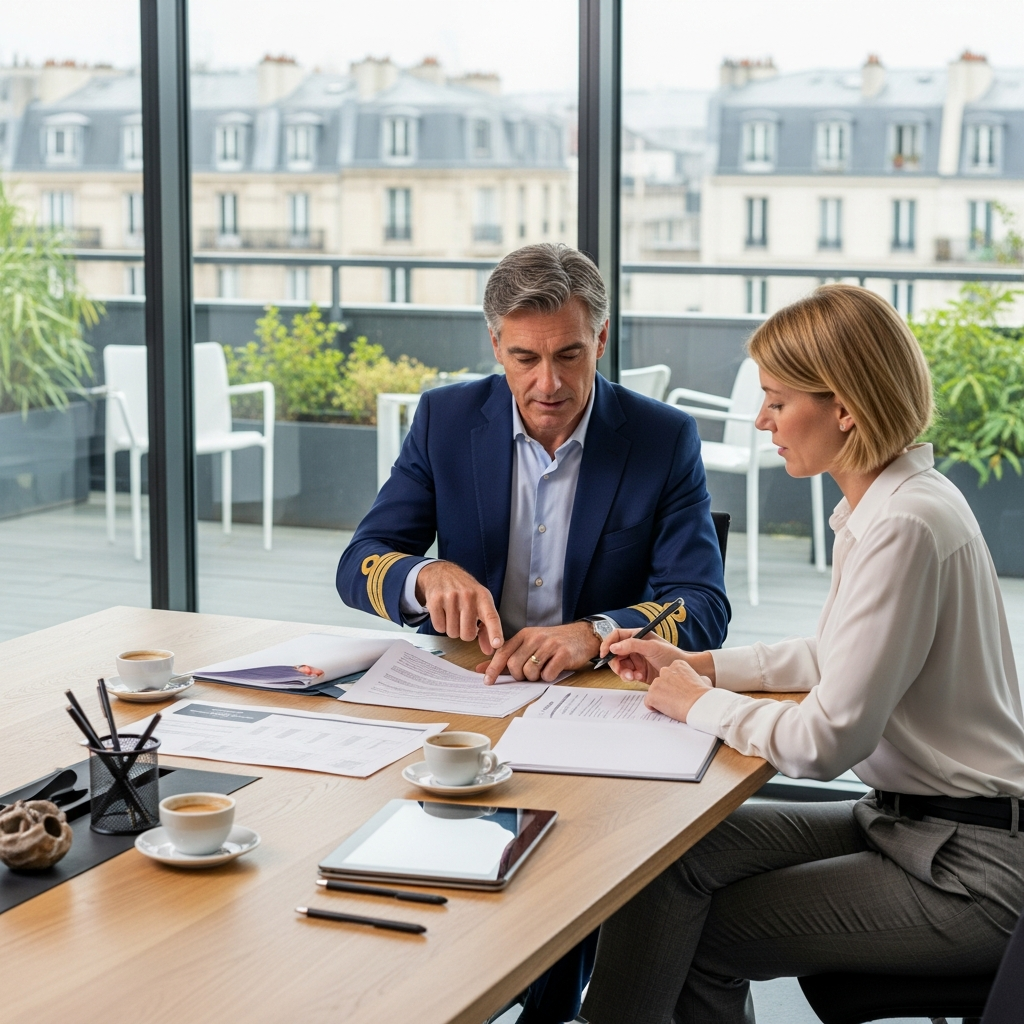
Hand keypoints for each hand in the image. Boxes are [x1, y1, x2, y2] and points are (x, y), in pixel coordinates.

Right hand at [415, 560, 503, 654]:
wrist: (443, 573)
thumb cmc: (466, 592)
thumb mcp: (481, 605)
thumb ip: (487, 629)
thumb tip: (490, 650)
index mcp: (483, 597)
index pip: (491, 617)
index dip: (495, 632)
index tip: (497, 644)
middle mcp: (468, 596)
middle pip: (468, 634)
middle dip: (465, 633)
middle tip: (463, 621)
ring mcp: (451, 597)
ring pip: (452, 633)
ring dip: (452, 629)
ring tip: (453, 614)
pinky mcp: (435, 600)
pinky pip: (439, 627)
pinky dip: (441, 625)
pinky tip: (443, 613)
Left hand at [475, 622, 599, 683]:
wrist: (582, 636)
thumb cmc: (554, 643)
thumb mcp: (530, 644)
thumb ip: (507, 657)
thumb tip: (481, 669)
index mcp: (524, 635)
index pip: (503, 652)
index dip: (493, 669)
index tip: (488, 681)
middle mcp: (535, 638)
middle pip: (514, 665)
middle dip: (519, 676)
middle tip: (528, 675)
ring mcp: (549, 645)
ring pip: (530, 671)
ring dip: (534, 677)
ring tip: (542, 670)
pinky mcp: (563, 654)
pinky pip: (547, 674)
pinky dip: (548, 677)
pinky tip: (553, 670)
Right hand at [601, 630, 717, 684]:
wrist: (681, 673)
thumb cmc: (672, 655)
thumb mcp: (652, 647)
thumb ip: (632, 645)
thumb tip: (614, 647)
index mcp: (637, 636)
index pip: (617, 636)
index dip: (608, 643)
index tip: (604, 654)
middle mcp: (635, 647)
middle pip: (615, 653)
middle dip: (616, 663)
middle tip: (621, 671)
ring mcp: (636, 659)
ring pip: (620, 665)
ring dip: (623, 672)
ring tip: (632, 676)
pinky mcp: (638, 671)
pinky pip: (627, 674)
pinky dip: (629, 677)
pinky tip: (638, 677)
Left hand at [643, 659, 712, 722]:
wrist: (700, 706)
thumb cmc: (704, 695)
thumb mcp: (704, 681)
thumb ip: (696, 678)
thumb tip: (699, 680)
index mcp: (678, 665)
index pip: (670, 674)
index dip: (675, 685)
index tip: (681, 692)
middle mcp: (665, 670)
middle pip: (660, 682)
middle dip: (665, 691)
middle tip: (675, 700)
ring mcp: (657, 682)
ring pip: (654, 692)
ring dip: (660, 699)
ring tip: (672, 706)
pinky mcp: (652, 695)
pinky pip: (648, 702)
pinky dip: (654, 707)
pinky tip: (664, 710)